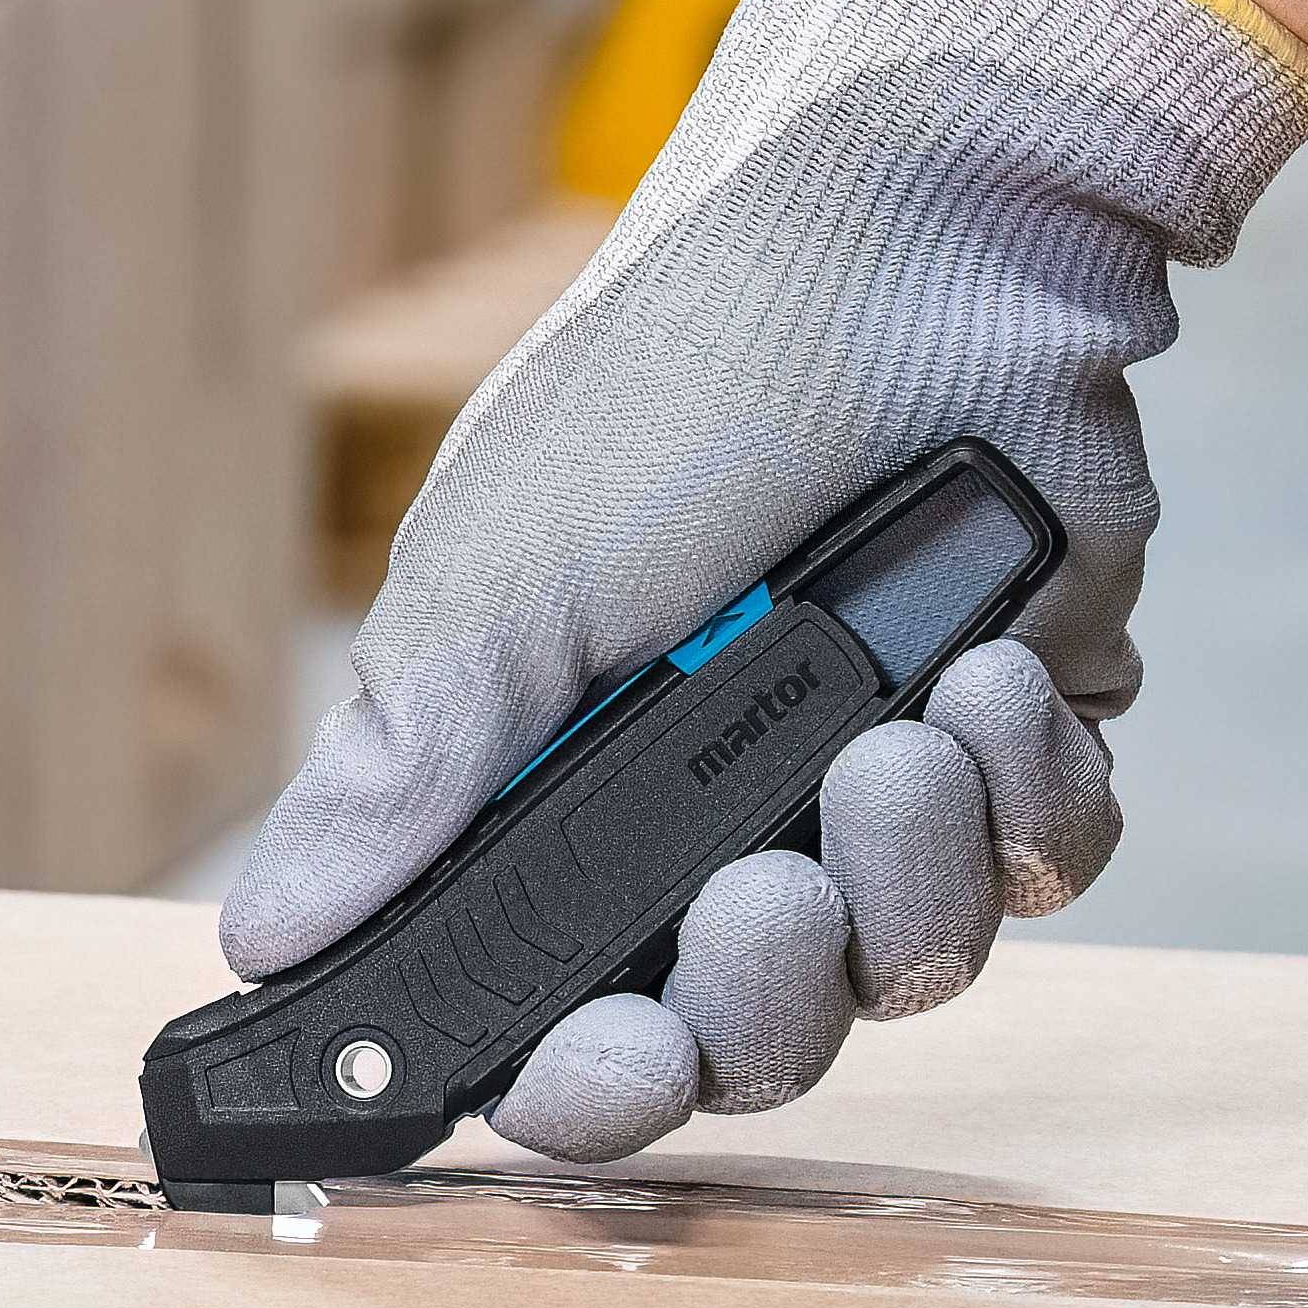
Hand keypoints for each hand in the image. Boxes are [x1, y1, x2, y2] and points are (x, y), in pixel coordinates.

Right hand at [214, 0, 1307, 1158]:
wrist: (931, 224)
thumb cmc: (687, 372)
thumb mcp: (500, 572)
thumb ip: (402, 774)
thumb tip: (263, 935)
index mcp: (556, 789)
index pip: (552, 1018)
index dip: (575, 1083)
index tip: (596, 1059)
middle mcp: (709, 806)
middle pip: (739, 1040)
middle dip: (753, 998)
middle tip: (760, 901)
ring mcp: (870, 777)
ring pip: (904, 968)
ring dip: (903, 869)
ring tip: (898, 726)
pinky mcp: (1021, 731)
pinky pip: (1043, 867)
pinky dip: (1027, 798)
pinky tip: (993, 677)